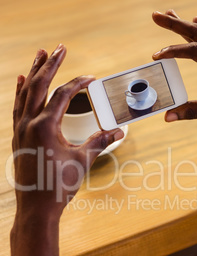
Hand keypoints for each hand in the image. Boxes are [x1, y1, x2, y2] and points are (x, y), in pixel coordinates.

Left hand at [13, 44, 123, 215]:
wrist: (36, 208)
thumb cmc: (59, 186)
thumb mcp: (82, 161)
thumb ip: (100, 142)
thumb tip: (119, 131)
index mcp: (45, 126)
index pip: (62, 95)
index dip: (78, 83)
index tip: (91, 78)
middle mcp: (29, 124)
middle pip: (40, 86)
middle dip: (50, 64)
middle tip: (60, 47)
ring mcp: (20, 130)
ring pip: (25, 93)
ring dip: (33, 73)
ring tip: (39, 55)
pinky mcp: (18, 137)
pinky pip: (17, 108)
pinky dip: (21, 92)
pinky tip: (21, 82)